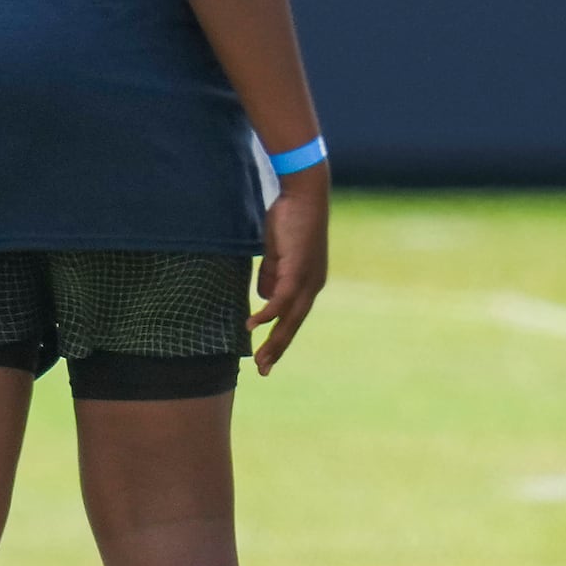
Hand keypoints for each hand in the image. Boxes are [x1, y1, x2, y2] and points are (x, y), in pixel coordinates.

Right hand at [249, 166, 327, 373]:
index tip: (266, 358)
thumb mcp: (277, 254)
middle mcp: (312, 285)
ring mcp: (307, 278)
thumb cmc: (289, 220)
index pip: (294, 319)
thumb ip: (271, 275)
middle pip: (294, 325)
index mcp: (307, 283)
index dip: (280, 339)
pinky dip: (268, 313)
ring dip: (273, 339)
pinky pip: (281, 298)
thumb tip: (263, 297)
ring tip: (259, 359)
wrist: (303, 195)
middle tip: (263, 371)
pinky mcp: (297, 268)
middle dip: (277, 349)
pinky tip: (253, 325)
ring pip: (290, 318)